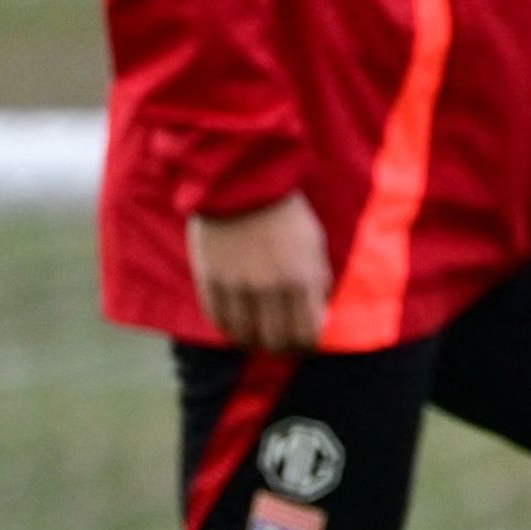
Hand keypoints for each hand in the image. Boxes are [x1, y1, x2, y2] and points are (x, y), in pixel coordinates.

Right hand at [186, 194, 334, 350]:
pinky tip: (237, 322)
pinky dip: (229, 326)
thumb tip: (320, 318)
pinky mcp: (210, 279)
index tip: (306, 340)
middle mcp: (268, 287)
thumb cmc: (286, 214)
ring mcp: (236, 285)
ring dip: (253, 339)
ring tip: (259, 333)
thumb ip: (318, 283)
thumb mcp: (315, 245)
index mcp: (300, 278)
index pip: (306, 334)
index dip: (307, 343)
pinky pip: (218, 319)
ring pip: (244, 335)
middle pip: (275, 341)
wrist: (241, 182)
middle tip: (283, 342)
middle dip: (283, 347)